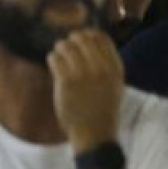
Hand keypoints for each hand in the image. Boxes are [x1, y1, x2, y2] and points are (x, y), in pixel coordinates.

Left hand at [50, 27, 124, 151]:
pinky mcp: (66, 81)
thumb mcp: (114, 84)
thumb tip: (91, 38)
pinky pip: (54, 58)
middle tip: (66, 49)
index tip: (80, 40)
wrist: (94, 133)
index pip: (101, 37)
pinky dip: (52, 60)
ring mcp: (83, 74)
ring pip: (65, 46)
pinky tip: (54, 68)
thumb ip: (107, 63)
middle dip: (71, 41)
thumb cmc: (102, 108)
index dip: (88, 35)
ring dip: (59, 50)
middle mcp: (101, 68)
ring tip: (60, 59)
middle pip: (81, 38)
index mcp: (115, 68)